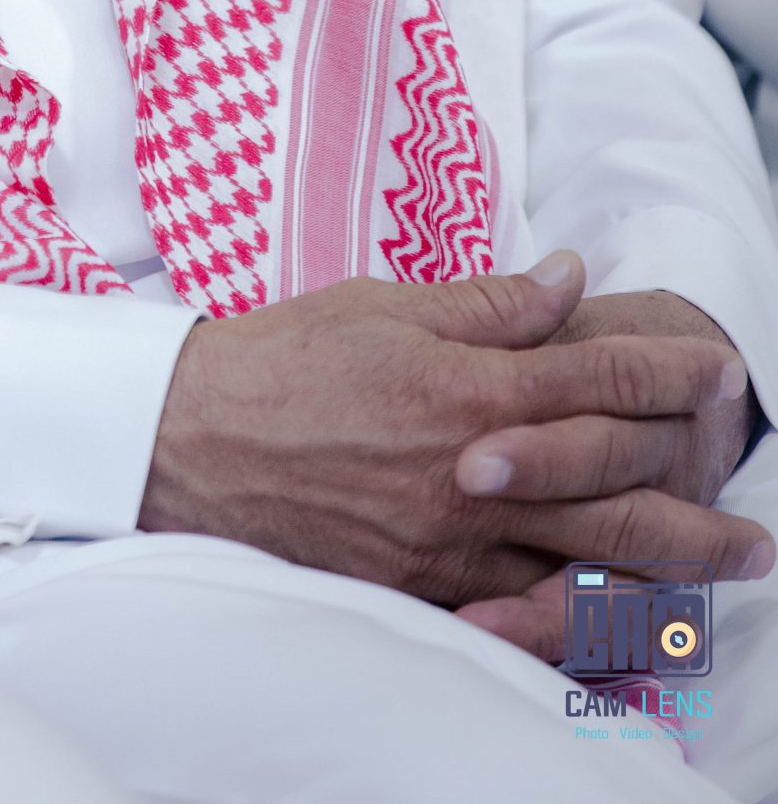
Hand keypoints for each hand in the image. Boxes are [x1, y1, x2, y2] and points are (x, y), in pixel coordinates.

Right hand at [139, 253, 772, 608]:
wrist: (188, 443)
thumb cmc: (281, 362)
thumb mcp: (384, 306)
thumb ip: (486, 305)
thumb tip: (567, 281)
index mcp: (468, 390)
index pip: (596, 378)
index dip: (666, 375)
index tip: (716, 374)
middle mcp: (474, 472)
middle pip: (615, 488)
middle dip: (696, 499)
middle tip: (755, 519)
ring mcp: (452, 542)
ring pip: (583, 564)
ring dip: (664, 572)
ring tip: (716, 577)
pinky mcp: (420, 587)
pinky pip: (518, 611)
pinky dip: (580, 622)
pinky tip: (619, 628)